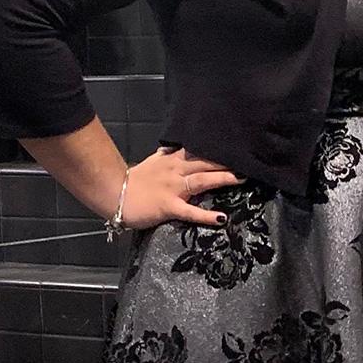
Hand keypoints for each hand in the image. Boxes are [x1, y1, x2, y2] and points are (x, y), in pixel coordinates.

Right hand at [120, 146, 246, 229]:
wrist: (114, 193)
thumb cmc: (135, 180)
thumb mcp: (154, 161)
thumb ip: (168, 154)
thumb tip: (175, 146)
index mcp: (174, 159)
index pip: (200, 150)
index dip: (218, 147)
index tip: (237, 144)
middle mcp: (177, 170)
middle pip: (206, 162)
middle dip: (227, 162)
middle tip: (248, 160)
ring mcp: (173, 188)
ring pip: (202, 181)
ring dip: (223, 179)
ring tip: (242, 179)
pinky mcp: (168, 206)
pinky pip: (190, 211)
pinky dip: (206, 215)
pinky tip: (221, 218)